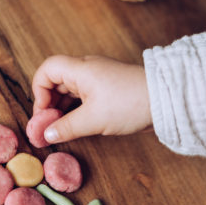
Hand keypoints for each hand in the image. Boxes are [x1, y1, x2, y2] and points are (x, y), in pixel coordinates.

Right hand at [32, 55, 151, 143]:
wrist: (167, 100)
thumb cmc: (130, 104)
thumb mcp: (93, 120)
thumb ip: (66, 128)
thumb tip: (46, 135)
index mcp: (81, 69)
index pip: (47, 69)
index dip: (38, 90)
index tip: (43, 114)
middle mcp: (88, 69)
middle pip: (56, 80)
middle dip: (48, 103)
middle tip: (48, 126)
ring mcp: (99, 78)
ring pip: (70, 90)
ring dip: (62, 108)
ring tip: (61, 129)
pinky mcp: (109, 89)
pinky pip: (83, 96)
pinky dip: (75, 109)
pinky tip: (77, 124)